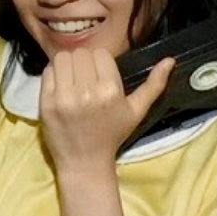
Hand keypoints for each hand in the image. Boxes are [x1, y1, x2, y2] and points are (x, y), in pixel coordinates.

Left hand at [39, 47, 173, 170]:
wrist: (85, 161)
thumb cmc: (112, 134)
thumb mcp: (137, 111)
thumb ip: (154, 85)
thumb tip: (170, 60)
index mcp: (110, 90)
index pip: (100, 53)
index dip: (100, 61)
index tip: (100, 75)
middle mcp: (87, 91)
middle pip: (80, 53)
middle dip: (84, 62)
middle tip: (85, 78)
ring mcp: (64, 97)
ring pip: (63, 58)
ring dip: (67, 65)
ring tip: (72, 80)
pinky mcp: (46, 102)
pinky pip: (47, 71)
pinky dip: (53, 74)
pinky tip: (61, 87)